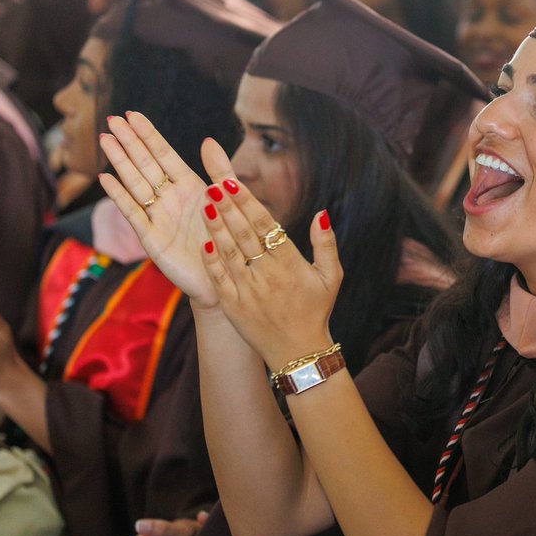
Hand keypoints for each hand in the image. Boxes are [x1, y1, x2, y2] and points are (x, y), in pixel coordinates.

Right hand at [98, 112, 219, 307]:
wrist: (224, 280)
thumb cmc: (229, 241)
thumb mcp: (228, 203)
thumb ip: (221, 173)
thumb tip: (208, 140)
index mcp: (191, 187)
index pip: (165, 155)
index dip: (149, 135)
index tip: (133, 114)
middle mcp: (171, 198)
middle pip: (145, 164)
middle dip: (129, 141)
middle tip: (112, 118)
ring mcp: (158, 216)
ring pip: (136, 183)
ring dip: (120, 162)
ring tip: (106, 139)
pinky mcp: (151, 238)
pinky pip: (133, 213)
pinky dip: (120, 196)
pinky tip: (106, 178)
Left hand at [199, 166, 340, 368]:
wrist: (298, 352)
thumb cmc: (316, 310)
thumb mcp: (331, 277)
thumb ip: (326, 244)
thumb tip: (322, 213)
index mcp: (290, 264)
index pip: (265, 226)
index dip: (247, 203)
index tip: (233, 183)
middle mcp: (268, 275)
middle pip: (243, 234)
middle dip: (227, 208)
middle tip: (212, 184)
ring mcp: (249, 291)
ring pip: (228, 252)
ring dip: (215, 228)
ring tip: (204, 204)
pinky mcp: (234, 306)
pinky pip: (220, 279)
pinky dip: (212, 261)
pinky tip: (205, 243)